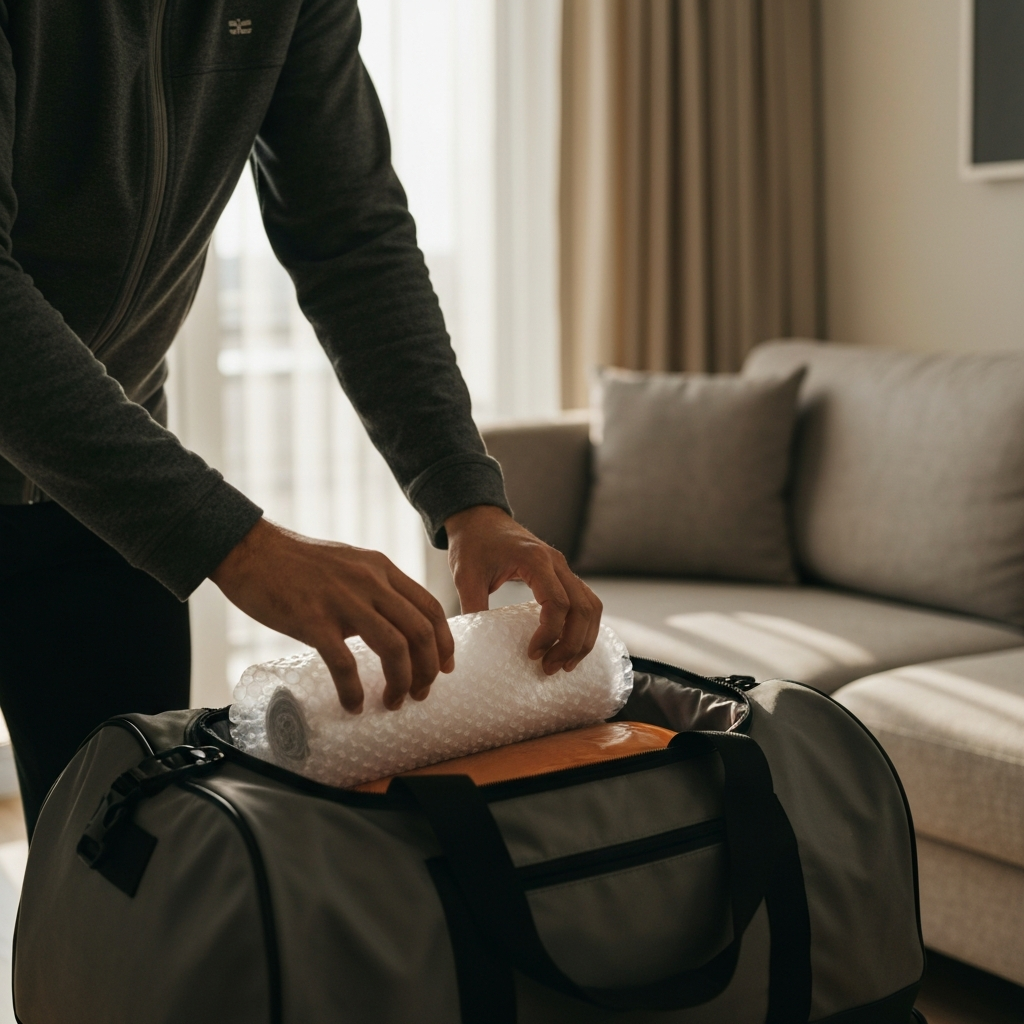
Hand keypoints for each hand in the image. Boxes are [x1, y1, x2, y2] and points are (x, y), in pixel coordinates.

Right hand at [211, 519, 453, 713]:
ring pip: (394, 648)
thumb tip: (396, 622)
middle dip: (427, 670)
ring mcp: (342, 600)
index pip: (430, 608)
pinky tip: (353, 704)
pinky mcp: (312, 619)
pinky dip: (353, 690)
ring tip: (393, 702)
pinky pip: (345, 663)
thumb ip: (375, 586)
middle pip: (420, 632)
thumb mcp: (350, 563)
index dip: (444, 643)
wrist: (249, 549)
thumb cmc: (296, 562)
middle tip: (419, 693)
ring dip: (400, 682)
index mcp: (382, 568)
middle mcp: (370, 582)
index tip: (444, 668)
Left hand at [445, 505, 602, 673]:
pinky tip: (569, 646)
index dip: (550, 634)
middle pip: (583, 608)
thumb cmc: (473, 544)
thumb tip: (474, 647)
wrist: (479, 518)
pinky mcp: (562, 573)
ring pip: (591, 605)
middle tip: (550, 668)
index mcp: (536, 560)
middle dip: (572, 643)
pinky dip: (583, 626)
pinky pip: (585, 601)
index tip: (533, 654)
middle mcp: (557, 562)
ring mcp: (563, 567)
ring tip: (564, 664)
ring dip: (583, 638)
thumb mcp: (466, 576)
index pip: (558, 603)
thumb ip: (473, 608)